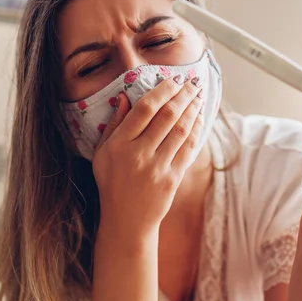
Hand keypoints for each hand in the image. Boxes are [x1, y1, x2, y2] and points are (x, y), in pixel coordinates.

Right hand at [93, 75, 203, 237]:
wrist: (127, 221)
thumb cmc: (112, 184)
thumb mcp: (101, 154)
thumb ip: (113, 125)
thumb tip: (124, 96)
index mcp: (119, 145)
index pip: (144, 109)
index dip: (161, 91)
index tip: (172, 79)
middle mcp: (138, 154)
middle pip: (166, 116)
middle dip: (182, 95)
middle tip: (192, 82)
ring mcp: (157, 167)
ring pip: (180, 130)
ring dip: (192, 110)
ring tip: (198, 96)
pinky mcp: (172, 179)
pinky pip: (187, 149)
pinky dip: (196, 131)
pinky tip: (199, 118)